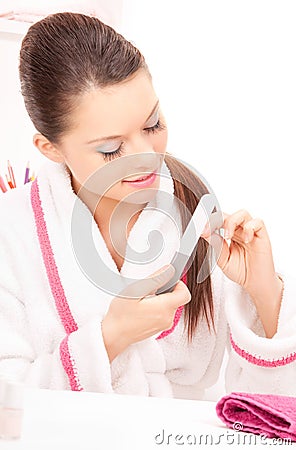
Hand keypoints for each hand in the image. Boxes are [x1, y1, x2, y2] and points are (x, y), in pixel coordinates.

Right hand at [102, 264, 190, 361]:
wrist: (113, 335)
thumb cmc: (121, 314)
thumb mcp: (136, 291)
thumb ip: (155, 279)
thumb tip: (169, 270)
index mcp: (165, 308)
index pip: (185, 294)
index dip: (178, 284)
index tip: (166, 280)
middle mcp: (168, 318)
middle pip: (177, 299)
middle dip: (166, 290)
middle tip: (148, 289)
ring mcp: (163, 325)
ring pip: (170, 306)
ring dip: (160, 299)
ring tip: (143, 299)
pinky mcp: (158, 328)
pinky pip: (163, 313)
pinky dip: (156, 307)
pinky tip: (142, 307)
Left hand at [202, 209, 282, 336]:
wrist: (255, 284)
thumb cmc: (240, 271)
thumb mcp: (222, 260)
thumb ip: (215, 246)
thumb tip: (205, 233)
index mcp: (228, 234)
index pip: (217, 221)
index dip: (208, 222)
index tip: (200, 230)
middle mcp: (239, 230)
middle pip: (228, 214)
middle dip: (216, 220)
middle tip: (208, 229)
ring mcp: (250, 232)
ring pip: (242, 214)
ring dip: (232, 222)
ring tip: (228, 236)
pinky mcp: (262, 236)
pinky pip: (258, 223)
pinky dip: (250, 228)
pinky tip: (246, 240)